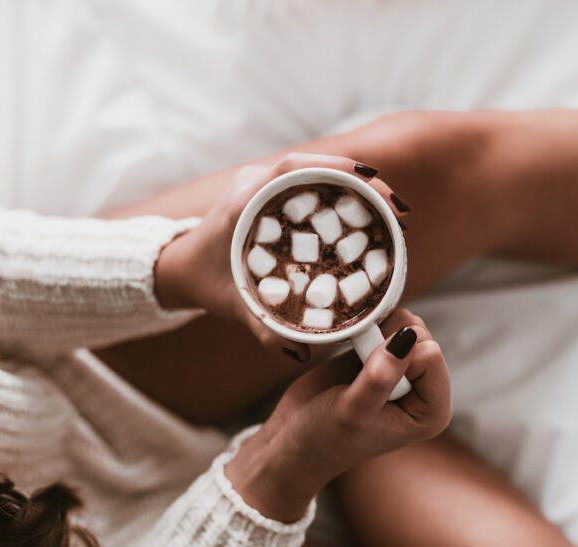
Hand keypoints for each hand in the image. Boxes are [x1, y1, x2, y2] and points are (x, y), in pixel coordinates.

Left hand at [154, 152, 409, 361]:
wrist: (180, 267)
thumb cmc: (205, 282)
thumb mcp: (233, 305)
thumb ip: (261, 326)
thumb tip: (297, 349)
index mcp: (244, 200)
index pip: (293, 168)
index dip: (335, 168)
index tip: (370, 180)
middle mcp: (257, 184)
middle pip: (316, 167)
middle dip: (362, 182)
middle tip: (397, 208)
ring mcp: (266, 186)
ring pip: (320, 174)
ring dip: (359, 188)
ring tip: (393, 213)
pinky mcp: (275, 195)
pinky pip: (315, 186)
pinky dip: (345, 196)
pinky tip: (370, 216)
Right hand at [223, 310, 449, 521]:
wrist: (294, 441)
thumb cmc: (326, 438)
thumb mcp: (353, 412)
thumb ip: (379, 378)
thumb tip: (405, 337)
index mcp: (432, 412)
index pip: (431, 355)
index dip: (396, 358)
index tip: (367, 380)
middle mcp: (425, 390)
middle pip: (422, 336)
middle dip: (387, 341)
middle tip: (360, 368)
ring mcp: (405, 371)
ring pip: (405, 325)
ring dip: (376, 332)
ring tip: (355, 357)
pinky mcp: (382, 356)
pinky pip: (386, 323)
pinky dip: (367, 326)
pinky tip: (351, 346)